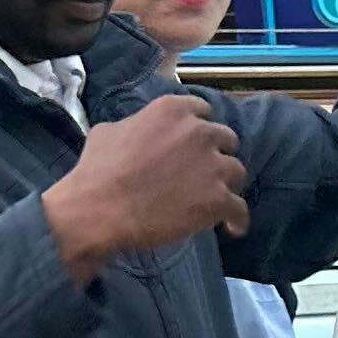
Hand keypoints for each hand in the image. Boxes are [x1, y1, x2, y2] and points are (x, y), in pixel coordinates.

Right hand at [43, 92, 249, 278]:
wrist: (100, 208)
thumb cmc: (98, 169)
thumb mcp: (110, 131)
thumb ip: (137, 125)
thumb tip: (138, 130)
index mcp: (172, 110)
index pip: (202, 110)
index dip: (200, 128)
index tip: (196, 142)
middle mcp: (198, 132)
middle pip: (226, 139)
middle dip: (217, 153)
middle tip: (205, 172)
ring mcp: (212, 165)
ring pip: (237, 172)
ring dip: (227, 184)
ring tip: (216, 200)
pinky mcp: (218, 199)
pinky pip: (240, 210)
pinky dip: (237, 219)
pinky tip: (231, 227)